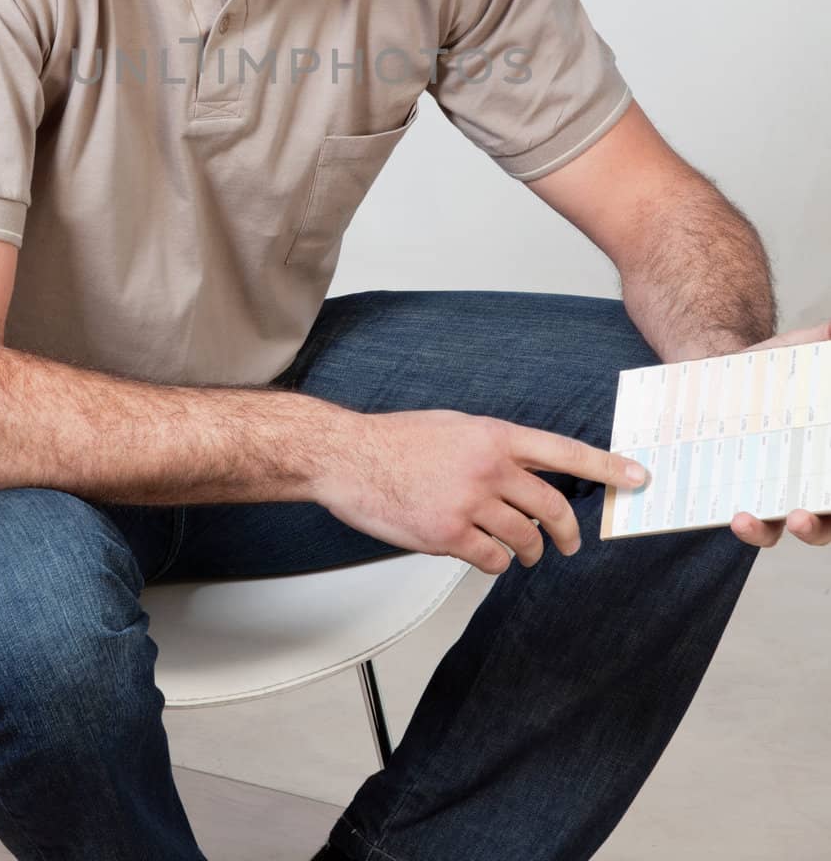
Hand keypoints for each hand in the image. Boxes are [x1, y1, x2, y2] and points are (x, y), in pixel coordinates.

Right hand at [316, 409, 647, 573]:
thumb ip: (493, 447)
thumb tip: (525, 471)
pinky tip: (475, 552)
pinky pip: (490, 560)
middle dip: (566, 533)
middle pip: (552, 507)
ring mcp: (469, 502)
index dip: (608, 467)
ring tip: (514, 551)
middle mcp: (488, 466)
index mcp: (493, 435)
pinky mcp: (448, 535)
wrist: (349, 457)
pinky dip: (490, 562)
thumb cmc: (396, 441)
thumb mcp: (455, 427)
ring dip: (525, 551)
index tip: (640, 477)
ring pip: (523, 539)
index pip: (565, 451)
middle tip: (568, 544)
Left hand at [728, 320, 830, 548]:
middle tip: (799, 518)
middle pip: (823, 525)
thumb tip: (830, 330)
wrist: (716, 371)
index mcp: (824, 462)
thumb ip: (817, 344)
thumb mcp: (797, 353)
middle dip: (815, 528)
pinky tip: (726, 512)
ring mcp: (766, 494)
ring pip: (774, 531)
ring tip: (744, 518)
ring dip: (762, 532)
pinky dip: (738, 522)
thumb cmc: (769, 369)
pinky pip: (738, 519)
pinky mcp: (731, 493)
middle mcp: (804, 486)